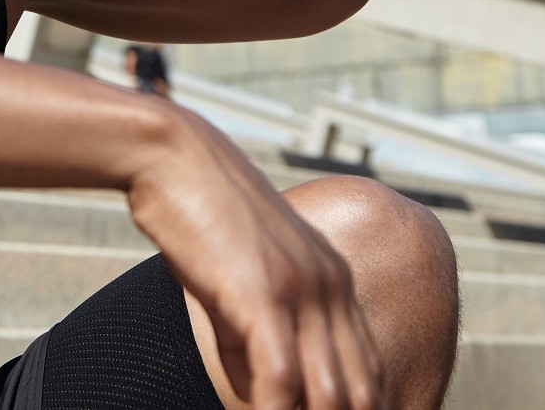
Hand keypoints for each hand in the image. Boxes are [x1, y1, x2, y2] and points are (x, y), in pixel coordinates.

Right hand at [126, 103, 384, 408]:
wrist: (174, 157)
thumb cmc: (198, 217)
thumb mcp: (241, 279)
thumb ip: (257, 335)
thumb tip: (263, 394)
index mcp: (333, 280)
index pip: (370, 370)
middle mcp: (331, 286)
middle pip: (364, 390)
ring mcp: (303, 288)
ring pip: (333, 395)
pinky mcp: (264, 292)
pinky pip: (283, 379)